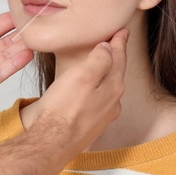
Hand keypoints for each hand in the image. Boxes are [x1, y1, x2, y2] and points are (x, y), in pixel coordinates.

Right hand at [24, 28, 126, 157]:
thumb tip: (108, 48)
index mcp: (113, 87)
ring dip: (108, 74)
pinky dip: (98, 89)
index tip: (122, 31)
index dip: (119, 42)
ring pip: (109, 88)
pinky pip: (99, 101)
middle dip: (116, 57)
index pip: (119, 58)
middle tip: (115, 43)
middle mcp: (113, 103)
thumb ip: (99, 59)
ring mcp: (103, 116)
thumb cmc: (63, 110)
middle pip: (116, 73)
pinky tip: (91, 90)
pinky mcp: (92, 125)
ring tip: (104, 63)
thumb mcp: (82, 76)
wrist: (52, 143)